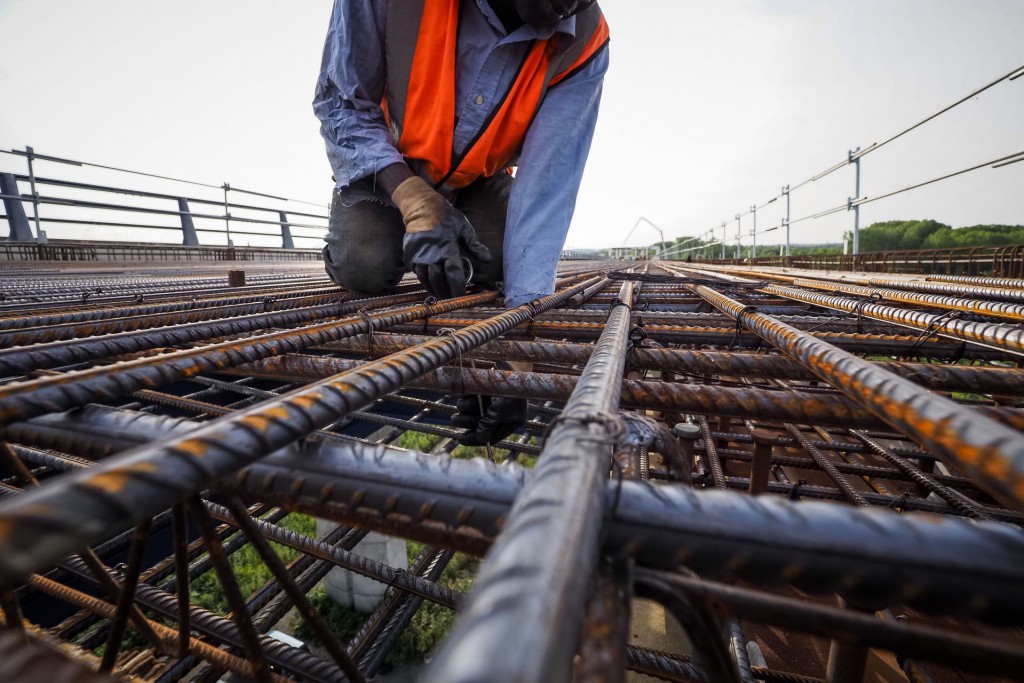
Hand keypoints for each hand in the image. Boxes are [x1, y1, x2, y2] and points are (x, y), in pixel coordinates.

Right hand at [391, 176, 490, 297]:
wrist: (420, 206)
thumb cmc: (445, 216)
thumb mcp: (463, 227)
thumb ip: (474, 245)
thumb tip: (487, 259)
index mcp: (447, 248)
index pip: (454, 274)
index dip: (458, 287)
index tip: (461, 295)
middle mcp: (431, 254)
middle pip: (439, 280)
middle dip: (446, 292)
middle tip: (451, 299)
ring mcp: (418, 255)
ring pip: (425, 279)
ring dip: (434, 289)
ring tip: (441, 295)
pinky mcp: (409, 255)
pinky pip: (416, 272)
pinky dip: (423, 280)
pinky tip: (430, 284)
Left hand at [452, 395, 528, 445]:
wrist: (514, 368)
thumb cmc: (512, 392)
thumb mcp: (503, 411)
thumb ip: (491, 424)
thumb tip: (481, 438)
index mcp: (505, 424)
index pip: (487, 437)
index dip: (473, 440)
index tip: (460, 439)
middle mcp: (495, 415)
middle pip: (474, 424)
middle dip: (464, 422)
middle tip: (456, 418)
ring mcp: (486, 402)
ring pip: (467, 410)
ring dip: (464, 407)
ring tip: (470, 401)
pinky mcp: (479, 391)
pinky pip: (466, 397)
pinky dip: (466, 396)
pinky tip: (472, 392)